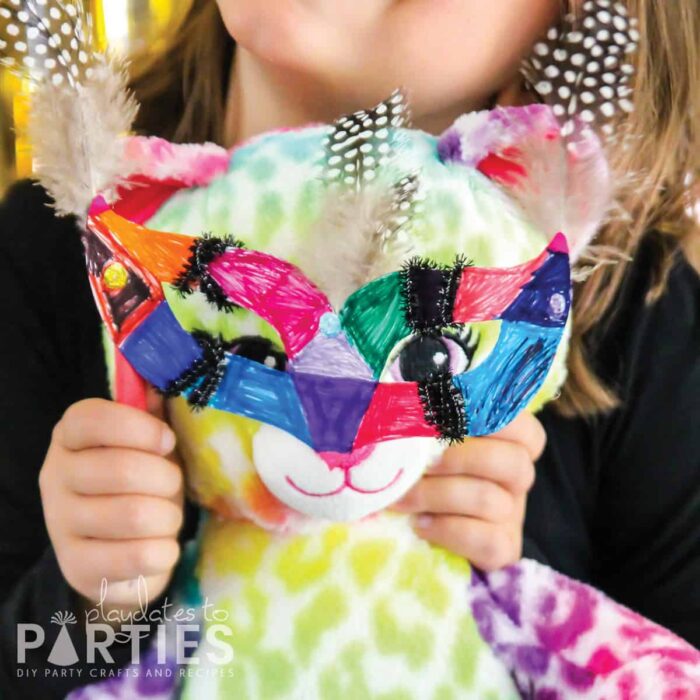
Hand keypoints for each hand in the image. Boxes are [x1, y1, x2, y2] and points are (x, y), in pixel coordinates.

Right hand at [39, 393, 183, 610]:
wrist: (118, 554)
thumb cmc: (140, 484)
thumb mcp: (146, 444)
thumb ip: (152, 413)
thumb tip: (163, 379)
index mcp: (69, 437)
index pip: (92, 418)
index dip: (139, 428)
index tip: (167, 441)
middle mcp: (54, 477)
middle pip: (123, 469)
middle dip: (166, 479)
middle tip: (172, 486)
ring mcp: (60, 524)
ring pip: (135, 515)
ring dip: (169, 516)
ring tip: (166, 517)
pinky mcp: (77, 568)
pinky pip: (139, 556)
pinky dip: (165, 551)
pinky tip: (159, 546)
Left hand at [393, 412, 544, 570]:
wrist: (411, 521)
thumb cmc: (418, 464)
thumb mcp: (423, 434)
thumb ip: (427, 416)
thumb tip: (411, 397)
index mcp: (508, 441)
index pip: (524, 428)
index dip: (494, 422)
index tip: (449, 417)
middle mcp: (516, 476)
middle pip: (513, 463)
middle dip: (460, 460)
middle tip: (423, 462)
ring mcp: (512, 513)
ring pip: (491, 501)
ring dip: (438, 496)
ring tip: (403, 497)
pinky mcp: (503, 549)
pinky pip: (488, 542)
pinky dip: (449, 531)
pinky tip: (420, 524)